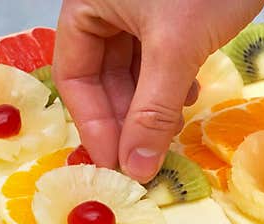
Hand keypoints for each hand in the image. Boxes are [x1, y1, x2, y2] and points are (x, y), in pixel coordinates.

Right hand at [54, 0, 263, 180]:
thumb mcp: (176, 47)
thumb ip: (152, 110)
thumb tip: (136, 167)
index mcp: (87, 5)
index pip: (75, 76)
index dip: (95, 125)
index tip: (118, 165)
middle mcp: (107, 8)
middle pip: (103, 78)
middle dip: (127, 120)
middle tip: (148, 160)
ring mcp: (139, 11)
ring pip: (133, 72)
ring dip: (151, 107)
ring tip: (171, 131)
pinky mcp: (172, 15)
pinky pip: (159, 59)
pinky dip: (171, 85)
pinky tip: (188, 98)